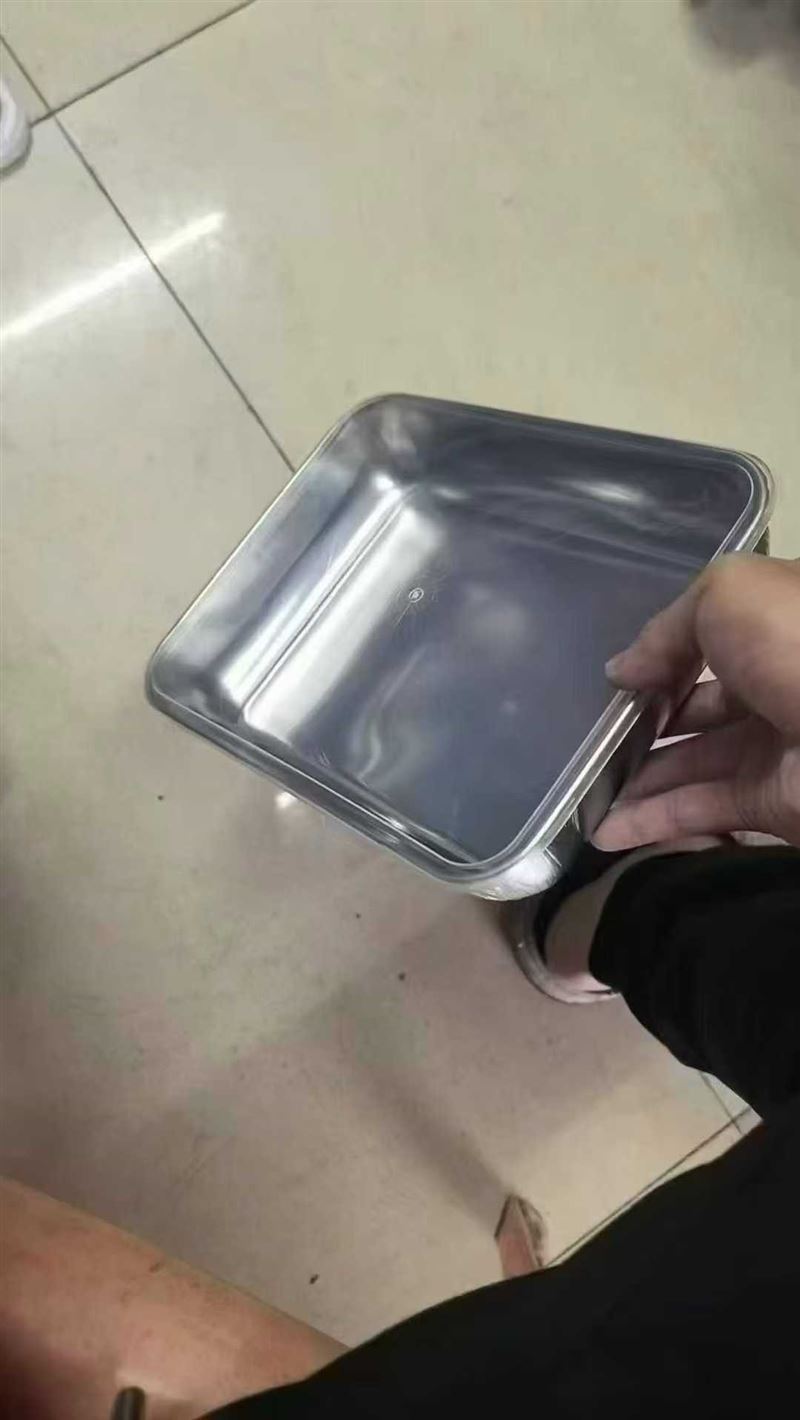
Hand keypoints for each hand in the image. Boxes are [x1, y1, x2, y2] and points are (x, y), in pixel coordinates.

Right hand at [593, 555, 799, 850]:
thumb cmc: (797, 646)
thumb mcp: (726, 597)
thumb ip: (666, 629)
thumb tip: (622, 672)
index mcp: (776, 626)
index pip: (710, 638)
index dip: (661, 656)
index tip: (617, 681)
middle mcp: (777, 684)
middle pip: (697, 706)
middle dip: (643, 722)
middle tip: (591, 739)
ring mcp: (775, 749)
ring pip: (692, 764)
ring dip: (636, 780)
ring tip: (583, 791)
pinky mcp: (771, 805)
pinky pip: (701, 811)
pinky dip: (651, 822)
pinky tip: (603, 831)